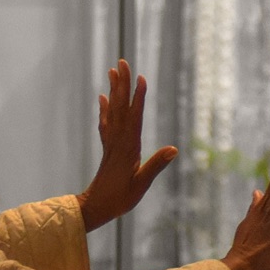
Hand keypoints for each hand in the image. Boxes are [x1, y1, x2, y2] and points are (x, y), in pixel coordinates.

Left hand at [78, 58, 177, 231]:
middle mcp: (118, 140)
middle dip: (122, 84)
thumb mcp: (141, 185)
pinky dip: (104, 109)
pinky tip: (102, 97)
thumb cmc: (119, 199)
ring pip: (112, 111)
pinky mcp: (107, 148)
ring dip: (113, 90)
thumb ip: (156, 166)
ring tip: (112, 71)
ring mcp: (111, 143)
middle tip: (122, 62)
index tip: (141, 78)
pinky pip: (105, 123)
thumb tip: (174, 149)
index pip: (134, 117)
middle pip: (121, 107)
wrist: (95, 207)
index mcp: (128, 147)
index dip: (138, 97)